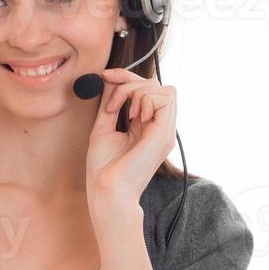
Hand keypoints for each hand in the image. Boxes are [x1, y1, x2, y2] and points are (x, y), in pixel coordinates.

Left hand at [85, 67, 177, 217]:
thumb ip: (109, 104)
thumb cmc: (104, 170)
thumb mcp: (103, 127)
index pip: (148, 89)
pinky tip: (132, 118)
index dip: (127, 76)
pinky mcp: (163, 135)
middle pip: (157, 85)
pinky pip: (165, 99)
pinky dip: (145, 100)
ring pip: (165, 89)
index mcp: (148, 128)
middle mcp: (160, 129)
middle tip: (112, 104)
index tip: (105, 76)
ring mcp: (164, 132)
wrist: (107, 193)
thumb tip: (109, 79)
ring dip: (137, 92)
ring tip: (123, 114)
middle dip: (130, 82)